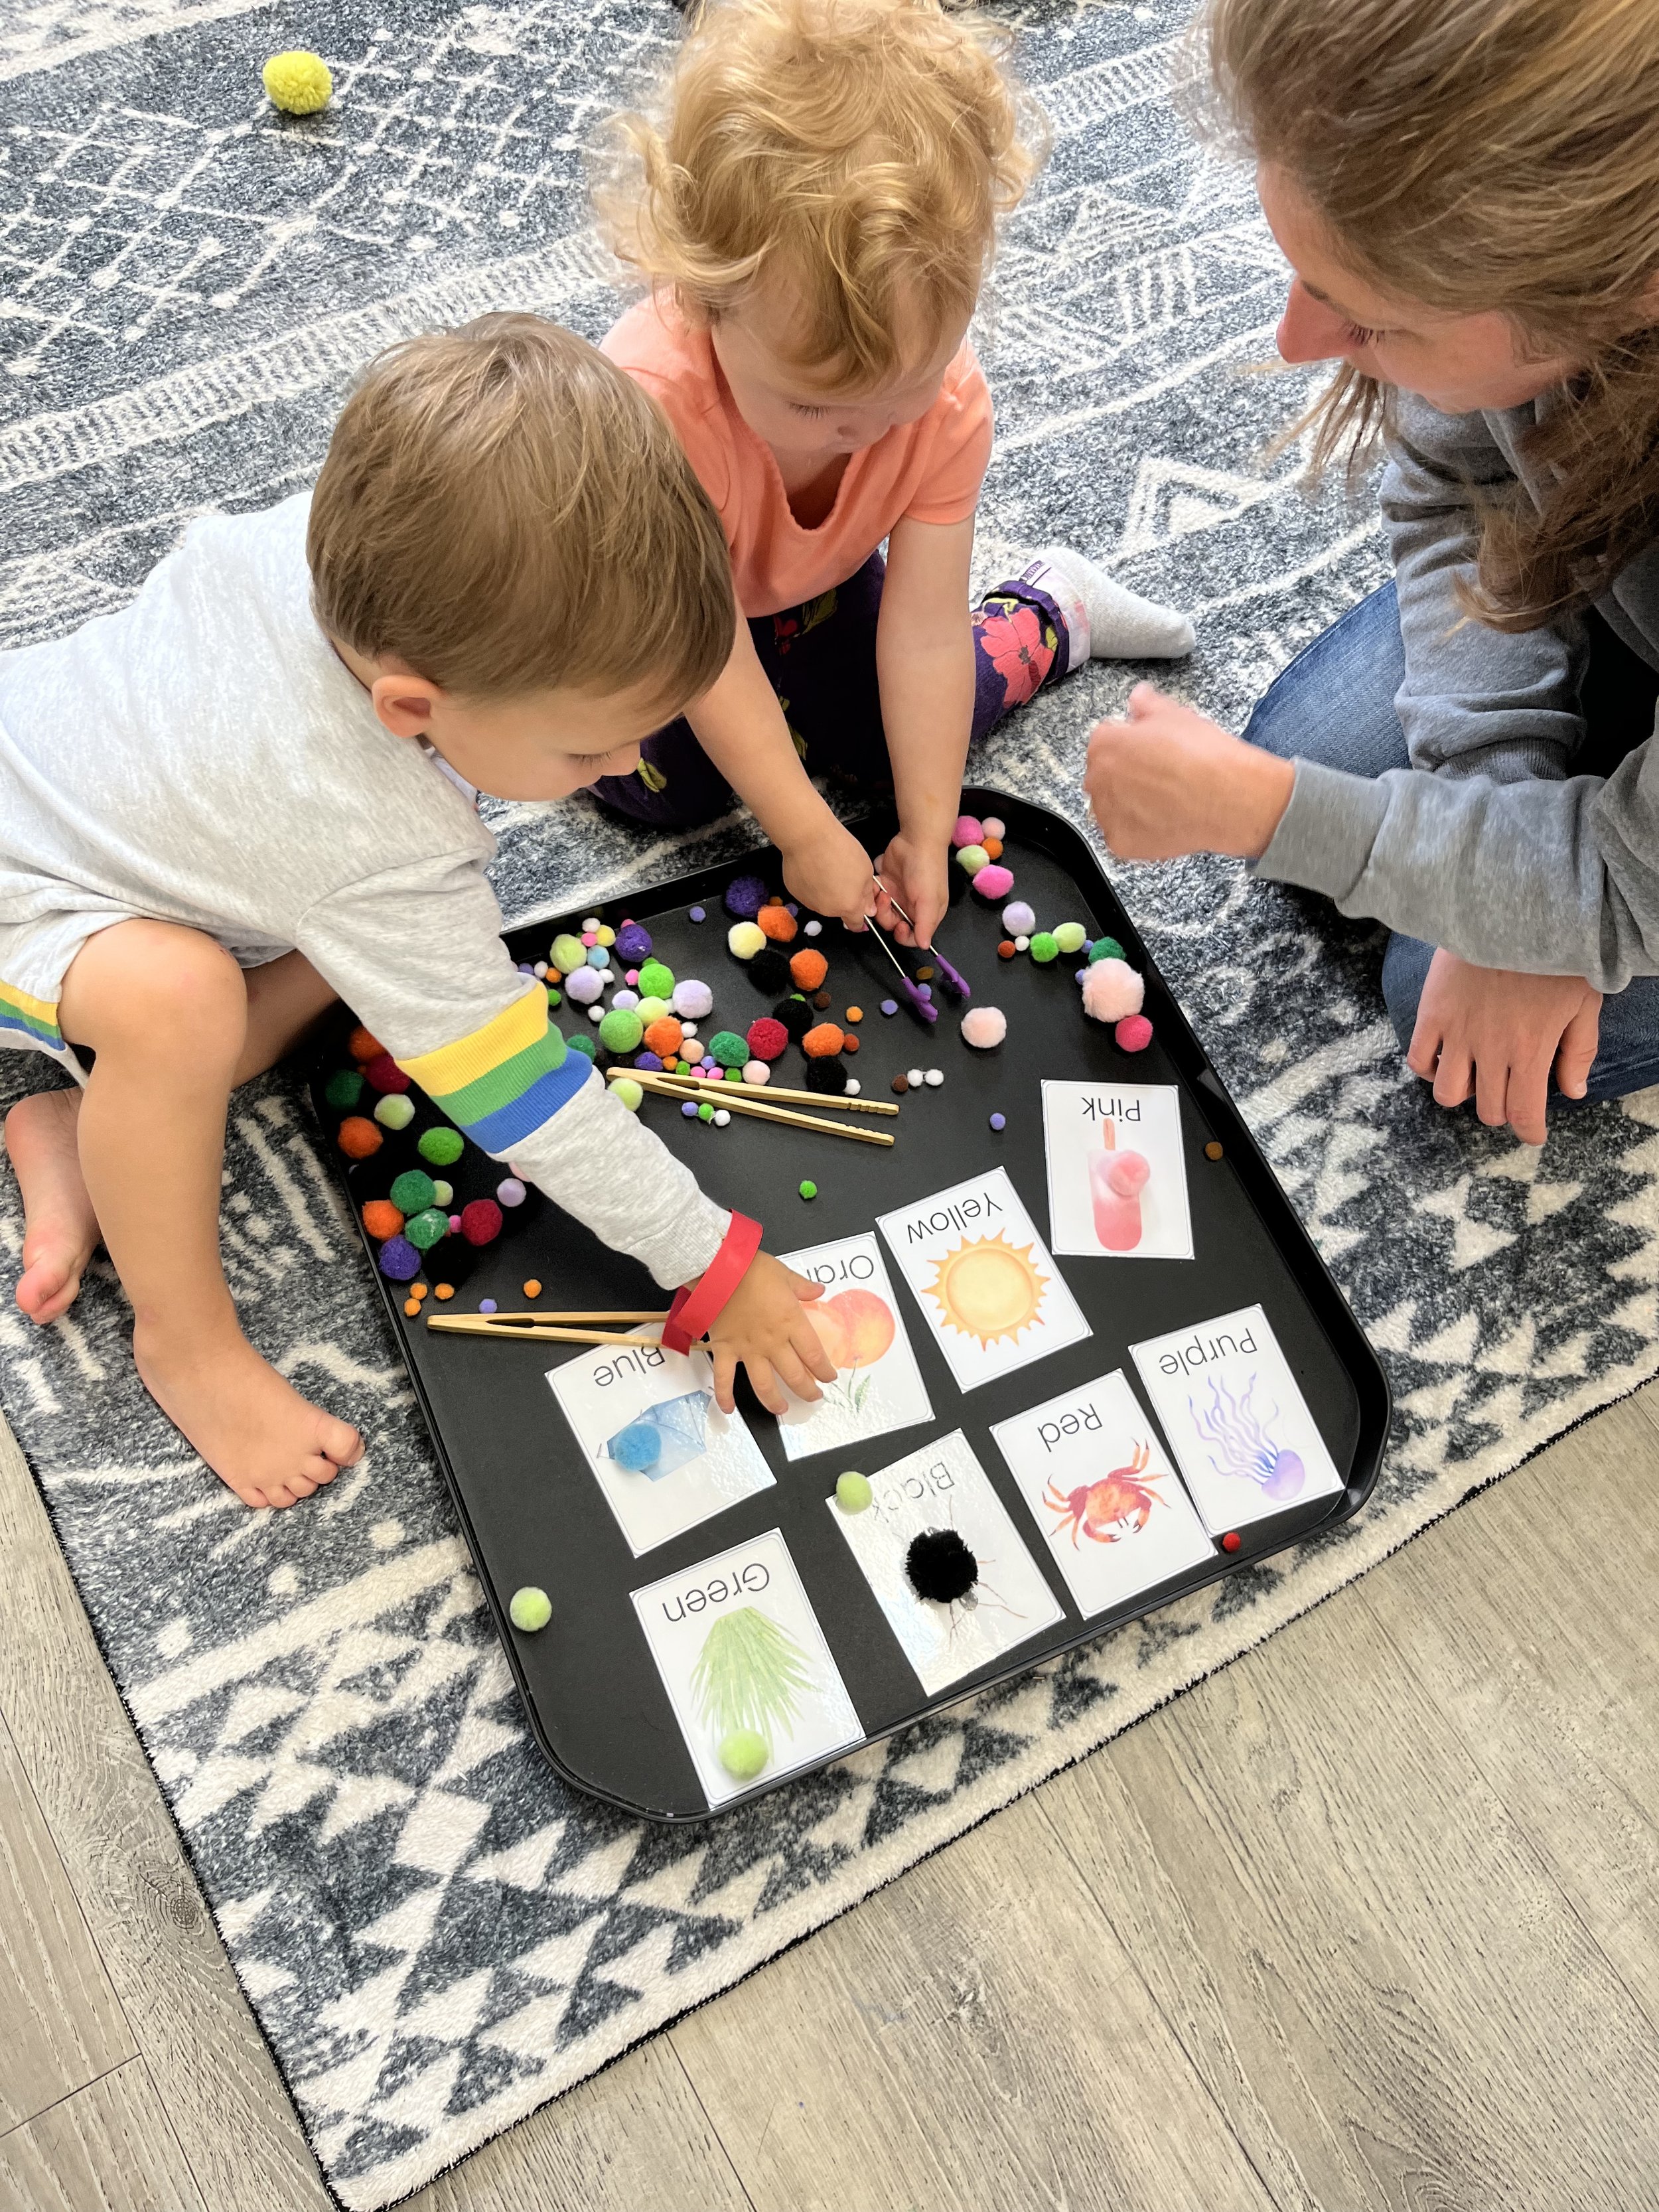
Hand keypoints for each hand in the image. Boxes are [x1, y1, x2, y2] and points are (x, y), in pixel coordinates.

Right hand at [704, 1251, 835, 1415]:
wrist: (718, 1269)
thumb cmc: (752, 1269)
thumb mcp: (784, 1274)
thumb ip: (803, 1287)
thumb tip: (819, 1291)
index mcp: (791, 1322)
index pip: (814, 1355)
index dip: (824, 1370)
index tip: (829, 1377)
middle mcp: (772, 1342)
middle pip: (794, 1375)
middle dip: (807, 1391)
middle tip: (813, 1398)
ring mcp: (748, 1349)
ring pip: (764, 1385)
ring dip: (774, 1401)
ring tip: (782, 1410)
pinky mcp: (725, 1350)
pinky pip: (724, 1379)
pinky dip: (724, 1396)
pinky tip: (728, 1410)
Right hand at [780, 820, 877, 931]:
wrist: (808, 837)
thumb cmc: (838, 849)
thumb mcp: (865, 869)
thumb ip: (867, 894)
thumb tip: (868, 909)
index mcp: (848, 906)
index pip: (855, 924)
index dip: (859, 916)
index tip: (859, 906)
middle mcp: (827, 910)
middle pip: (838, 910)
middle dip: (843, 898)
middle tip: (843, 875)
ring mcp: (809, 902)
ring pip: (822, 901)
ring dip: (826, 891)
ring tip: (827, 868)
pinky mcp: (795, 892)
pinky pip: (807, 892)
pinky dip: (811, 884)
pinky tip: (813, 867)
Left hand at [872, 829, 949, 947]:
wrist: (917, 840)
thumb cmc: (928, 870)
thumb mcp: (929, 900)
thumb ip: (925, 924)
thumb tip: (925, 946)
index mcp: (926, 914)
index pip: (913, 937)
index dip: (903, 936)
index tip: (898, 926)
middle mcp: (912, 907)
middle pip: (893, 925)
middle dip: (887, 917)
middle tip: (887, 901)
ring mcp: (898, 895)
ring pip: (881, 911)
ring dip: (879, 904)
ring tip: (882, 890)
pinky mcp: (886, 883)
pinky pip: (874, 895)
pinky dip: (873, 891)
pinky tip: (877, 882)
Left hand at [1084, 684, 1294, 860]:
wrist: (1227, 798)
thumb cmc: (1203, 757)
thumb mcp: (1175, 715)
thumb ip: (1147, 704)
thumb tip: (1138, 696)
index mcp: (1104, 744)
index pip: (1104, 741)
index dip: (1128, 744)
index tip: (1144, 751)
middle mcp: (1098, 780)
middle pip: (1103, 775)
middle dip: (1125, 774)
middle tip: (1158, 777)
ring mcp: (1107, 815)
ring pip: (1110, 807)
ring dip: (1128, 803)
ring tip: (1162, 800)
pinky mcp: (1120, 843)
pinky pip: (1121, 835)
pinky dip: (1137, 831)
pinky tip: (1162, 820)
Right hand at [1407, 948, 1600, 1144]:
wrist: (1513, 912)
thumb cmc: (1557, 955)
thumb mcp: (1585, 1002)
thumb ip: (1579, 1051)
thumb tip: (1573, 1092)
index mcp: (1531, 1052)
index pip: (1524, 1114)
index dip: (1529, 1132)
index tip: (1534, 1134)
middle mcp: (1491, 1051)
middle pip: (1487, 1109)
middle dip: (1501, 1112)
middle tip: (1510, 1096)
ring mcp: (1458, 1034)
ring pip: (1447, 1094)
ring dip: (1462, 1095)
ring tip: (1474, 1079)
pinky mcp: (1432, 1014)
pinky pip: (1419, 1059)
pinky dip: (1429, 1068)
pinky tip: (1445, 1058)